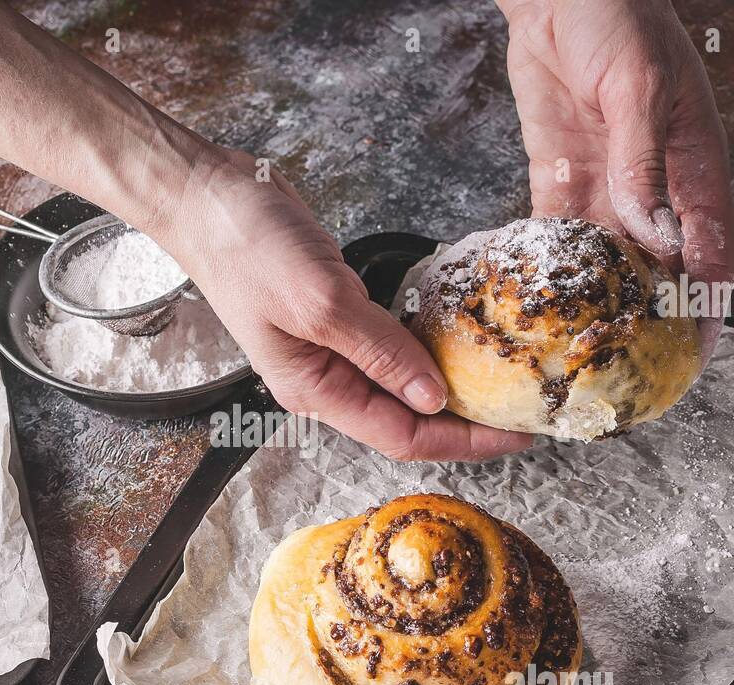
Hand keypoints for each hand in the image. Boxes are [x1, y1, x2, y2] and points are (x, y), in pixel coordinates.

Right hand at [165, 151, 532, 461]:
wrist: (206, 195)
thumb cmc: (247, 246)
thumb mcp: (318, 300)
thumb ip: (378, 350)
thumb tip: (433, 398)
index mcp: (314, 390)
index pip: (401, 437)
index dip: (464, 441)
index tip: (518, 431)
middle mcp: (325, 379)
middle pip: (406, 420)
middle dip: (466, 423)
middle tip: (526, 410)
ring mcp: (330, 348)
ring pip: (403, 385)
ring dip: (451, 387)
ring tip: (505, 381)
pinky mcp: (337, 314)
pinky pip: (393, 345)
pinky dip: (429, 347)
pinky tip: (461, 338)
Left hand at [499, 0, 733, 358]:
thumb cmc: (618, 18)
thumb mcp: (638, 85)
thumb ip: (641, 161)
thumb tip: (651, 233)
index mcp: (693, 166)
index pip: (709, 251)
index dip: (705, 306)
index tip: (694, 354)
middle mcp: (651, 188)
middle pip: (655, 269)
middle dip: (644, 321)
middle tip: (624, 371)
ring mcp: (604, 187)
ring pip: (602, 263)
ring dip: (592, 306)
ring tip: (576, 354)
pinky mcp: (558, 180)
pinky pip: (554, 237)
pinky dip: (546, 272)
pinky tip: (534, 307)